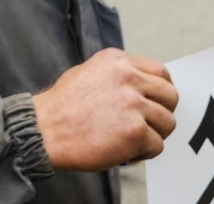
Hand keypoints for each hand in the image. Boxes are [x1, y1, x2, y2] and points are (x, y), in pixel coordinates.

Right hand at [33, 48, 177, 171]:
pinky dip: (143, 152)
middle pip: (170, 96)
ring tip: (132, 139)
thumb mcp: (87, 73)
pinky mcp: (136, 131)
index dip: (161, 91)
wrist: (43, 130)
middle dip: (161, 113)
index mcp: (117, 61)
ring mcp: (133, 104)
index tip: (156, 102)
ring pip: (168, 122)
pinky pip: (157, 145)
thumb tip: (142, 87)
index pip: (160, 72)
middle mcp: (128, 78)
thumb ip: (117, 75)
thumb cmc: (60, 108)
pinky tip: (125, 150)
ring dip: (153, 134)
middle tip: (147, 124)